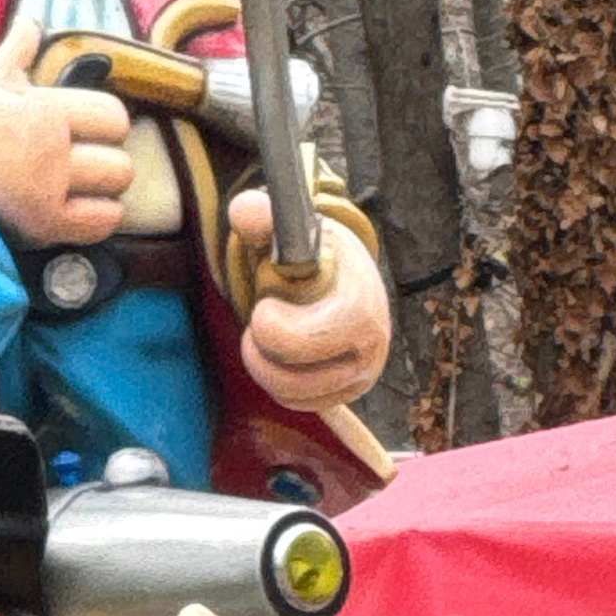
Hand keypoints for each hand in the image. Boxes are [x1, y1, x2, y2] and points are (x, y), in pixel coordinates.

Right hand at [0, 14, 132, 246]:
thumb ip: (20, 47)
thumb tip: (32, 17)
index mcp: (46, 110)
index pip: (114, 116)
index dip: (109, 123)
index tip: (92, 129)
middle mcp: (51, 150)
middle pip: (120, 159)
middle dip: (109, 157)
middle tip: (90, 158)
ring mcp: (48, 190)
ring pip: (115, 187)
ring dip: (106, 187)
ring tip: (88, 184)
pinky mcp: (43, 224)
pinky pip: (102, 223)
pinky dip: (101, 216)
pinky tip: (84, 208)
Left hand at [227, 188, 389, 411]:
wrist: (345, 271)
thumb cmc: (314, 249)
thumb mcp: (291, 225)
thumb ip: (262, 215)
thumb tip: (245, 211)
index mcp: (361, 304)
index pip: (313, 339)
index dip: (275, 330)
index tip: (263, 308)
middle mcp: (370, 348)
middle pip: (296, 379)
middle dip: (262, 350)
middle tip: (259, 319)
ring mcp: (361, 377)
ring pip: (292, 394)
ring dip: (265, 364)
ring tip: (268, 332)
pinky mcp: (347, 394)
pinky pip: (297, 403)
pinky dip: (277, 381)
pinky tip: (281, 350)